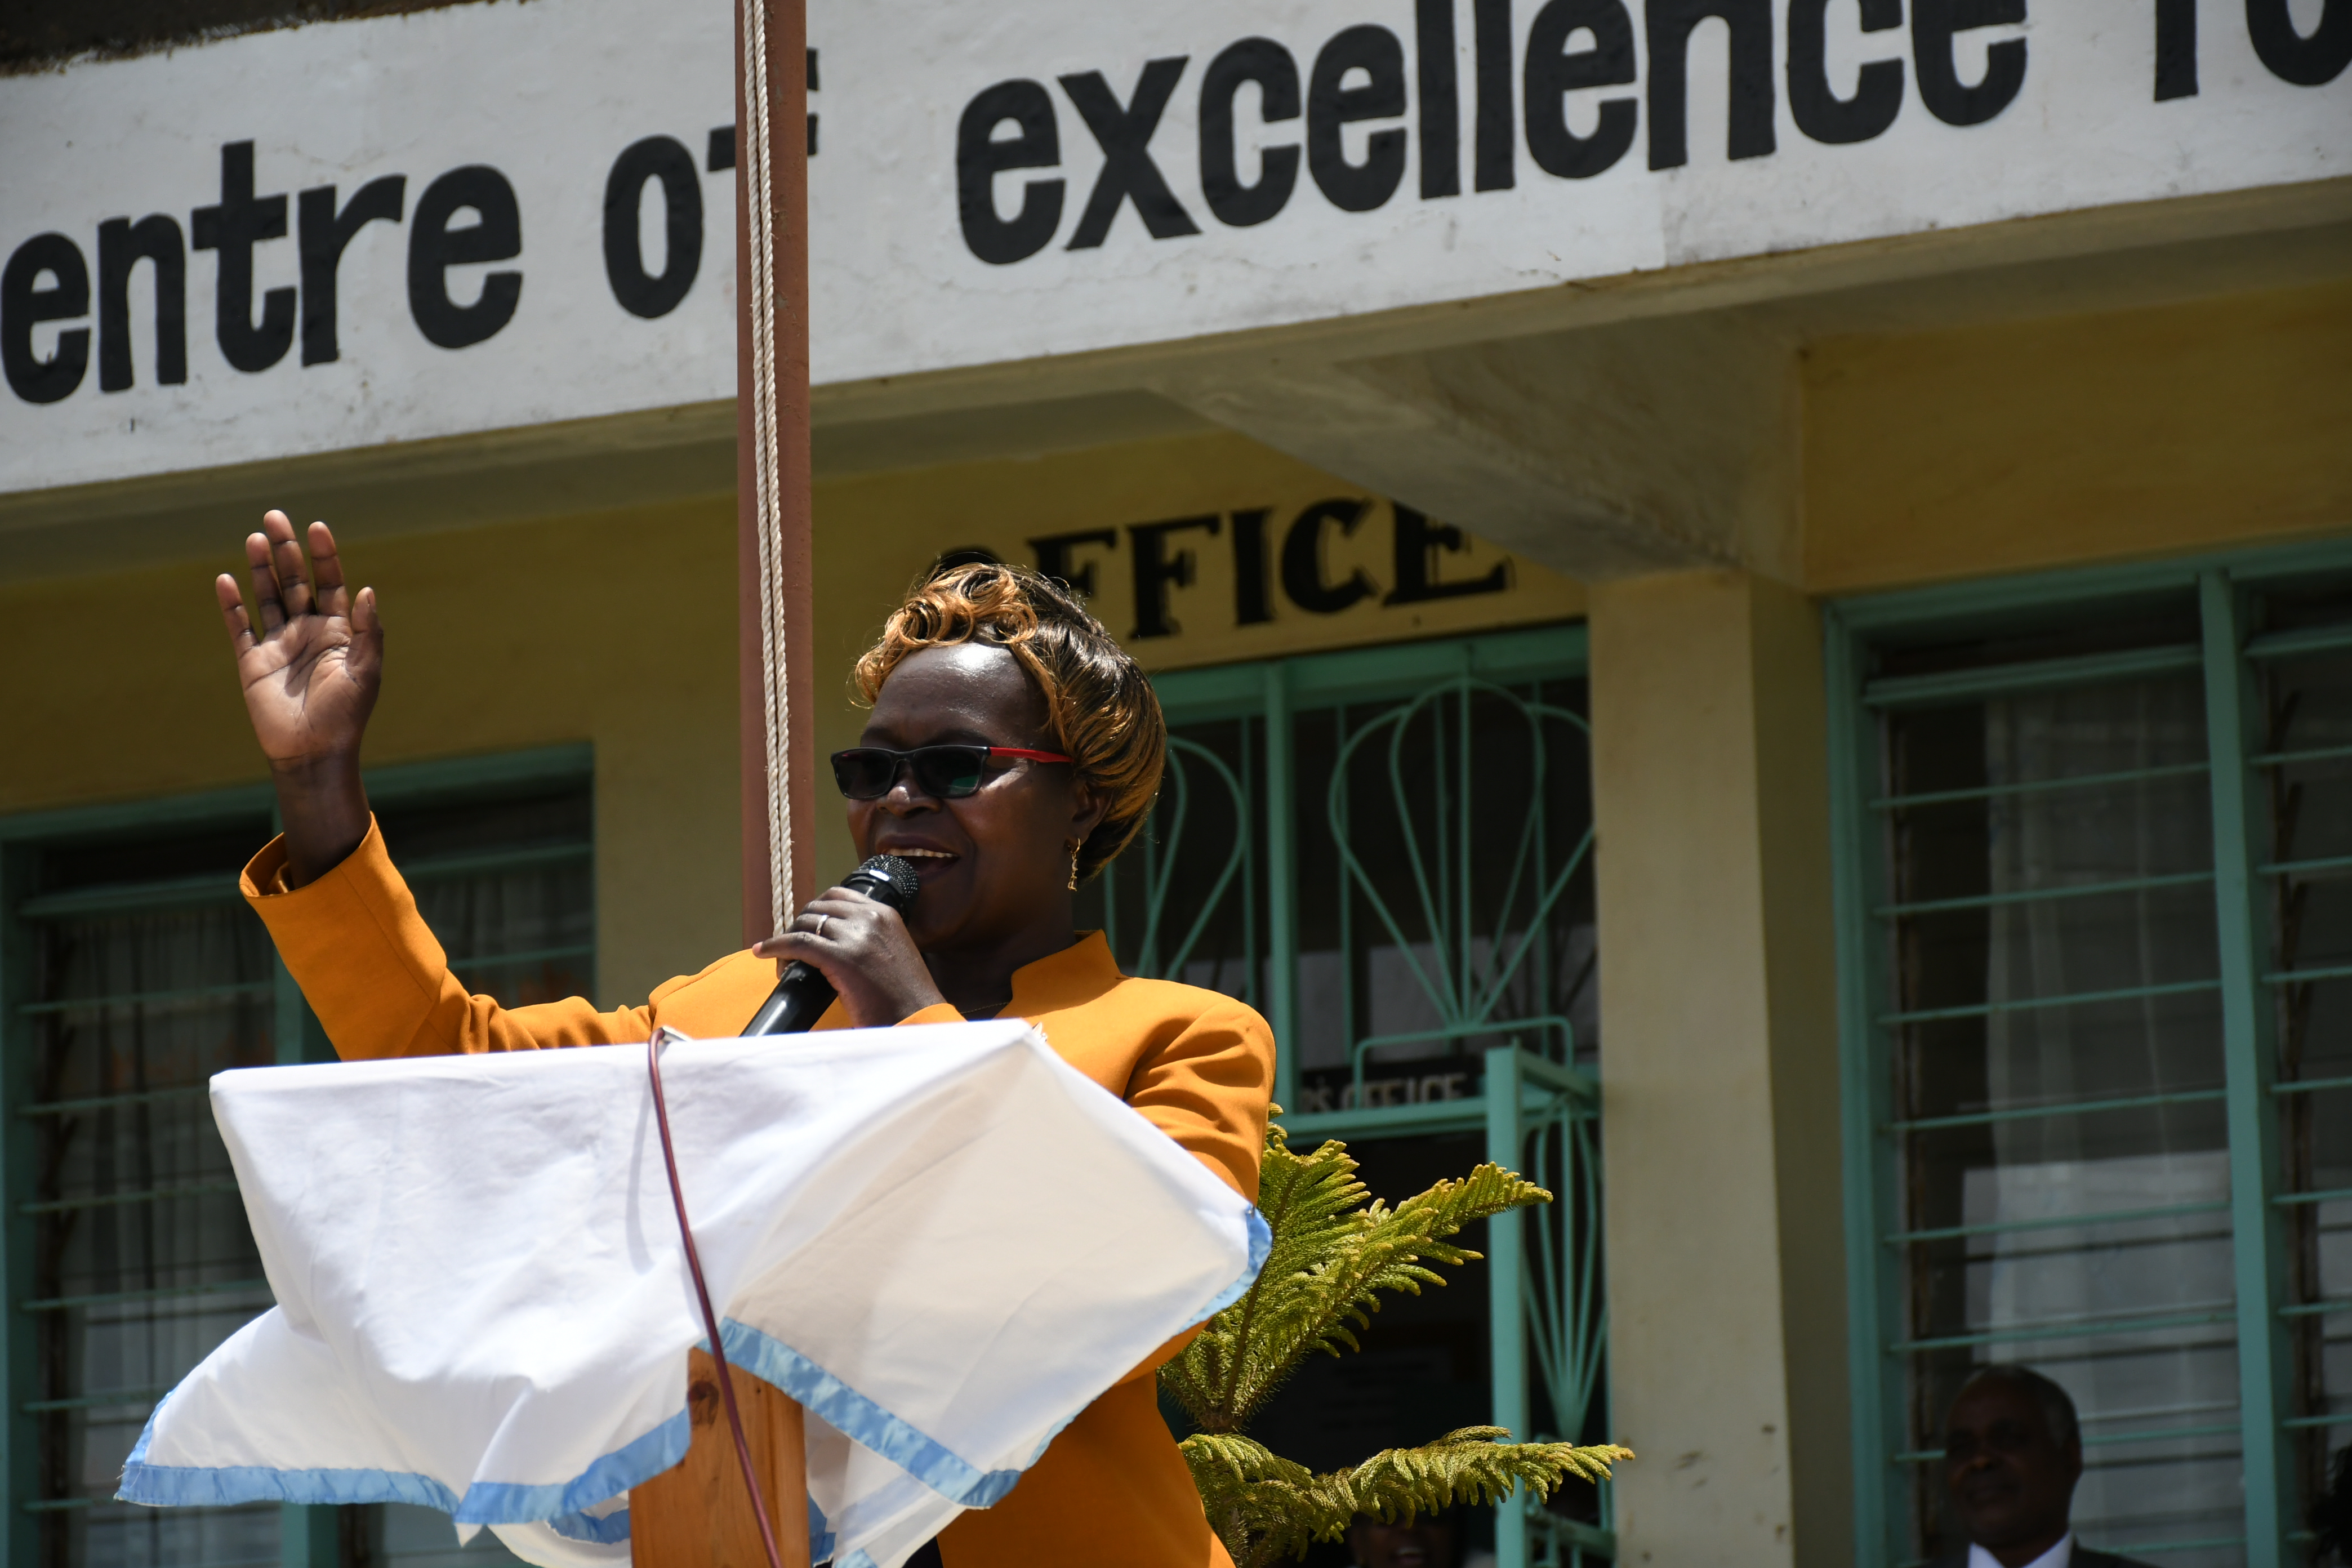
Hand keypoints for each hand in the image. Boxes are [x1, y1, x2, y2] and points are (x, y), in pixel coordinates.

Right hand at [216, 512, 378, 884]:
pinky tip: (225, 579)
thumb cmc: (346, 716)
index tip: (316, 527)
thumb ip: (368, 632)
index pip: (330, 582)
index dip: (324, 555)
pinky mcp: (252, 661)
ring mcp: (279, 644)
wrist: (314, 752)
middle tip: (275, 517)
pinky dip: (232, 604)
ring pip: (267, 596)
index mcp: (339, 631)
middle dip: (287, 551)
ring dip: (261, 568)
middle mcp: (308, 631)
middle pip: (295, 581)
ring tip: (256, 537)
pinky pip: (240, 626)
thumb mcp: (366, 672)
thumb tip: (367, 590)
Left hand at [755, 887, 945, 1027]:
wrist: (918, 1019)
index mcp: (885, 913)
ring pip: (804, 924)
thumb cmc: (905, 995)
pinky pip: (797, 942)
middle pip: (817, 908)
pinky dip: (776, 945)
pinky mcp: (841, 958)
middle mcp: (870, 918)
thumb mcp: (893, 952)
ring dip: (787, 940)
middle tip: (792, 950)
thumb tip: (834, 940)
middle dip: (799, 925)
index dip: (815, 910)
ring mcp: (856, 936)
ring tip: (783, 962)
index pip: (838, 896)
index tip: (806, 927)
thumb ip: (870, 938)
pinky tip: (764, 952)